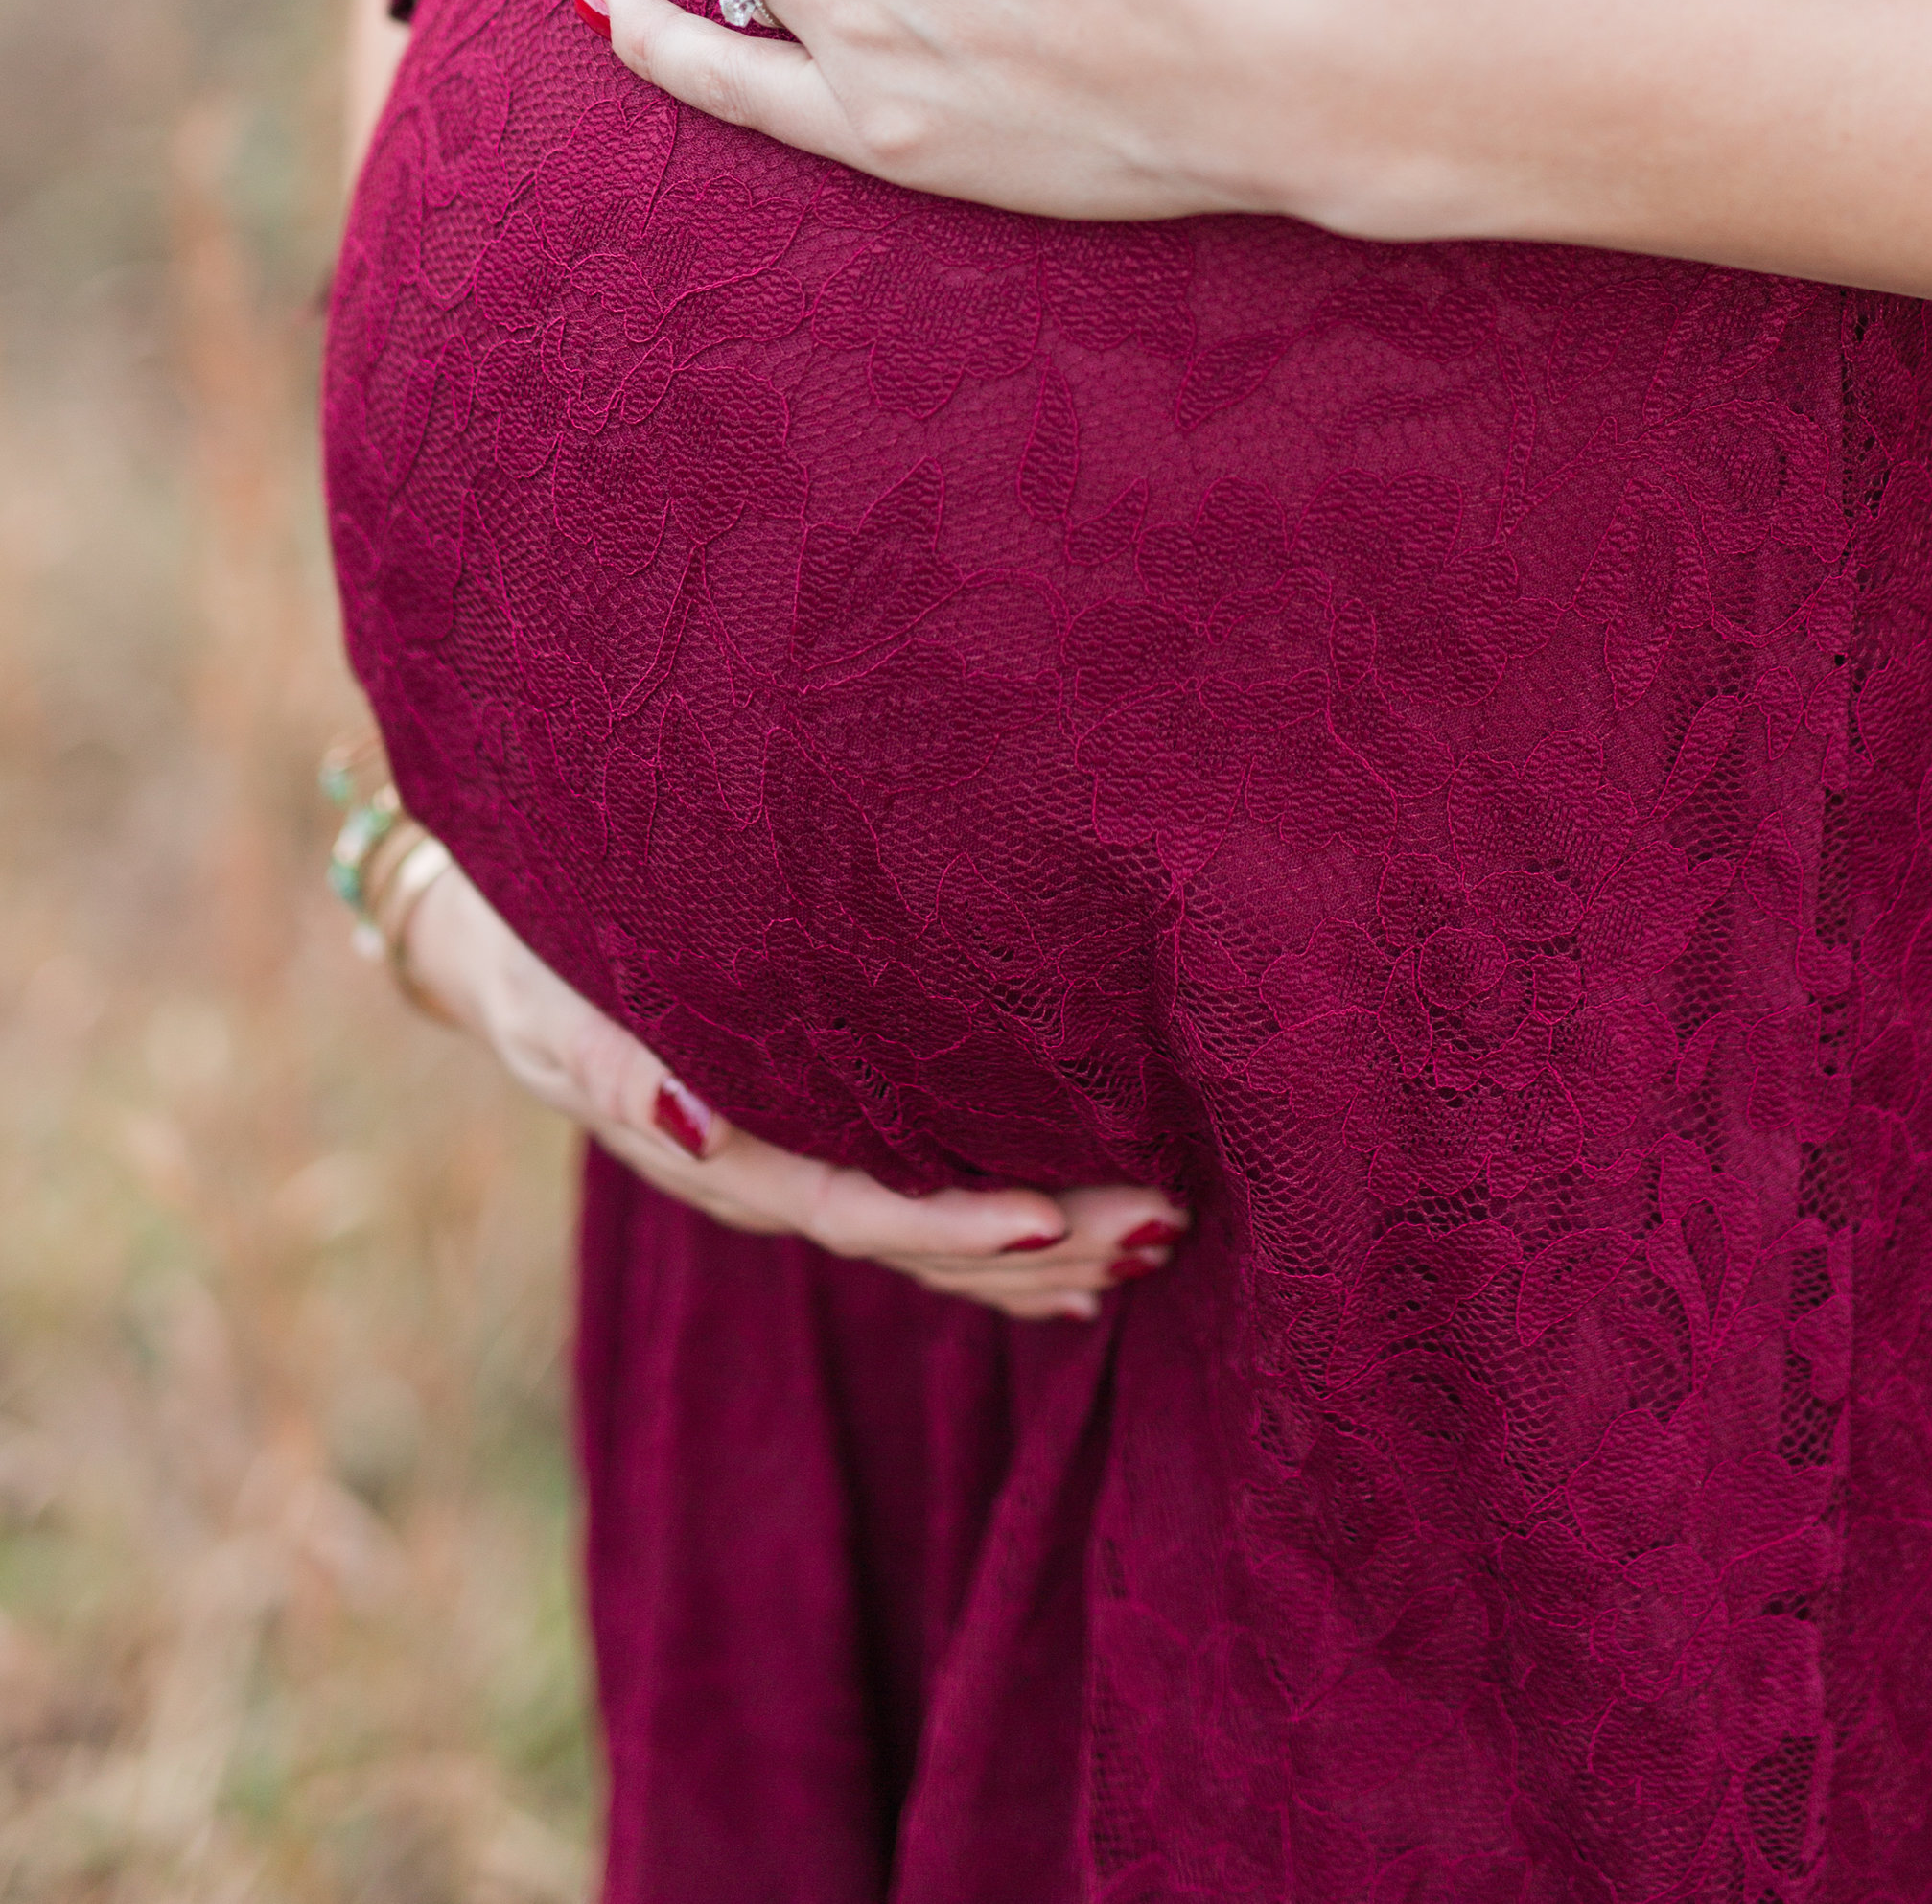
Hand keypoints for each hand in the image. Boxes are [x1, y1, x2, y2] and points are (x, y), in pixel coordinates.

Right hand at [404, 861, 1187, 1321]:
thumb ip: (614, 1061)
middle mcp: (763, 1176)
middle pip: (918, 1236)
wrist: (495, 951)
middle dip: (1040, 1244)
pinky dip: (999, 1240)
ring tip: (1160, 1240)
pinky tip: (1084, 1255)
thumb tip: (690, 1122)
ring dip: (1044, 1250)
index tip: (1055, 1216)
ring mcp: (788, 1168)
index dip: (954, 1223)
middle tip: (1163, 1223)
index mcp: (715, 1149)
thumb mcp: (551, 999)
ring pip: (930, 1237)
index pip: (856, 1206)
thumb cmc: (536, 948)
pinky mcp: (807, 1139)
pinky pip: (915, 1208)